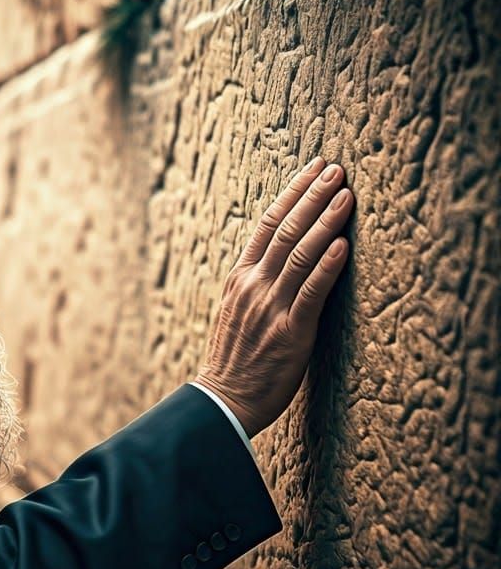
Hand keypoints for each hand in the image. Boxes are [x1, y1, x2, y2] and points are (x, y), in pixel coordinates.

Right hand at [194, 156, 352, 437]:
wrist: (222, 400)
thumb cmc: (234, 359)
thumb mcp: (236, 311)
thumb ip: (256, 283)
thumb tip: (279, 258)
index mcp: (239, 278)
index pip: (267, 224)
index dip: (293, 193)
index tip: (313, 169)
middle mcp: (253, 285)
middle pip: (286, 230)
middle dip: (312, 195)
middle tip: (336, 168)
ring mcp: (270, 307)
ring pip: (300, 254)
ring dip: (325, 221)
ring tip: (346, 194)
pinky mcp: (290, 331)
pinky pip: (310, 292)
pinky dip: (327, 266)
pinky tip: (344, 244)